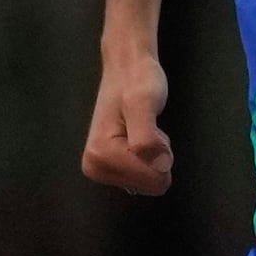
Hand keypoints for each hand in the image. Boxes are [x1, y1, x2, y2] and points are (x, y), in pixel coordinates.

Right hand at [83, 47, 173, 196]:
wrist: (128, 70)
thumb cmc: (138, 83)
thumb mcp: (144, 104)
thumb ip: (147, 137)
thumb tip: (159, 166)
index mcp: (99, 157)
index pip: (154, 181)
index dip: (161, 153)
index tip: (148, 127)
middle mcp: (95, 167)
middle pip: (152, 185)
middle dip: (158, 155)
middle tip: (147, 128)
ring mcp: (102, 169)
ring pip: (152, 181)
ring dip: (155, 154)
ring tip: (142, 129)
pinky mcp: (110, 167)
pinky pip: (147, 176)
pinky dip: (151, 156)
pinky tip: (139, 136)